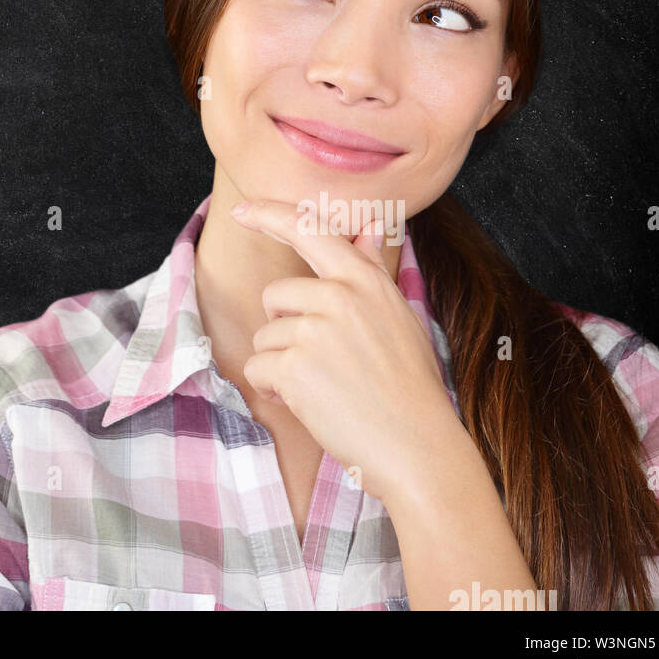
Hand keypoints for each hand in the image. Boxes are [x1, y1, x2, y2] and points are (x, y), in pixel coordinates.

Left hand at [231, 198, 460, 507]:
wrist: (417, 449)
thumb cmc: (410, 386)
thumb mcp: (399, 317)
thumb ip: (373, 271)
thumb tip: (367, 228)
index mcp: (364, 280)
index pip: (309, 229)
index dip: (270, 215)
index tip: (241, 209)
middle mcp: (339, 296)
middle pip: (275, 296)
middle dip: (284, 329)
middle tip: (321, 361)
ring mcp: (315, 330)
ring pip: (265, 336)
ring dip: (281, 364)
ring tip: (323, 387)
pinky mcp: (295, 366)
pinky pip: (258, 367)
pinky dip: (272, 389)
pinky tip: (307, 403)